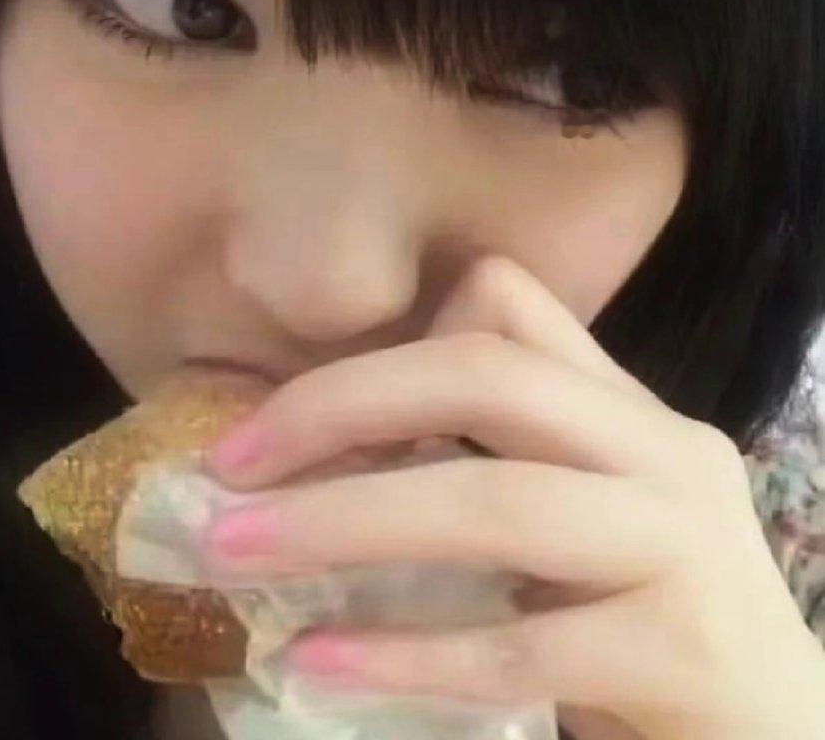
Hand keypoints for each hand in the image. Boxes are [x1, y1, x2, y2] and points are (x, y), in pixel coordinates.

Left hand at [202, 256, 824, 738]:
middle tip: (232, 464)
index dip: (391, 343)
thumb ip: (492, 463)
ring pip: (495, 502)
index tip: (292, 414)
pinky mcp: (684, 652)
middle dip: (342, 408)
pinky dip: (406, 652)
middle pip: (486, 378)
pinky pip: (518, 645)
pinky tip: (317, 663)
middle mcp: (663, 452)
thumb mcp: (580, 512)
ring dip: (346, 523)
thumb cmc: (648, 610)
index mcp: (624, 409)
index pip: (508, 305)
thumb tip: (330, 456)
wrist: (778, 733)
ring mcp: (684, 547)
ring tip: (238, 555)